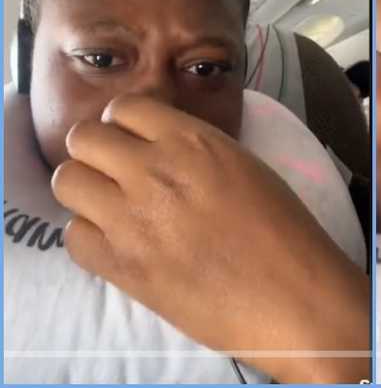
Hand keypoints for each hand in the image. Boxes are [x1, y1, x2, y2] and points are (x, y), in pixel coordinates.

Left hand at [51, 94, 369, 382]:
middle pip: (83, 139)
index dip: (126, 127)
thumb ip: (197, 151)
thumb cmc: (285, 231)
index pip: (125, 107)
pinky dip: (92, 238)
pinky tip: (121, 245)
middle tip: (118, 176)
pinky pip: (74, 236)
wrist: (291, 295)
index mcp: (192, 141)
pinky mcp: (119, 264)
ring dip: (87, 192)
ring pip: (67, 182)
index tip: (137, 145)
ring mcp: (130, 218)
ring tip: (115, 210)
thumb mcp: (246, 167)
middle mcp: (152, 170)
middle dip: (97, 154)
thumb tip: (160, 150)